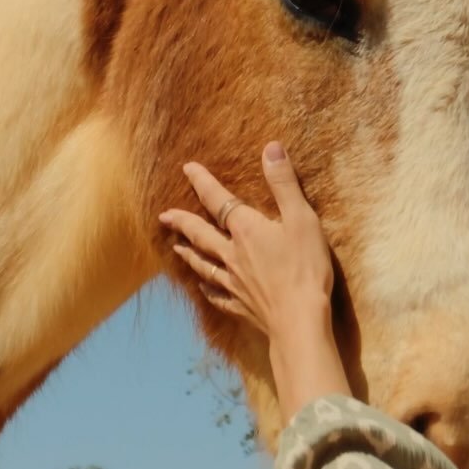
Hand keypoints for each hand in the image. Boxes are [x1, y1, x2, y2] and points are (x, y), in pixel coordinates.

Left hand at [159, 144, 350, 421]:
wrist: (299, 320)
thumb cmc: (305, 268)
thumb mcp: (301, 219)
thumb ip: (284, 184)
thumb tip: (271, 148)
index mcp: (246, 230)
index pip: (219, 200)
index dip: (202, 182)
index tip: (187, 168)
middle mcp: (232, 254)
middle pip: (201, 234)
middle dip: (182, 222)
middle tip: (164, 215)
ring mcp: (234, 282)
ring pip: (203, 264)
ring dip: (189, 254)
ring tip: (176, 247)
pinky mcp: (240, 305)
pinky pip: (217, 295)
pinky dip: (207, 289)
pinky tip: (202, 288)